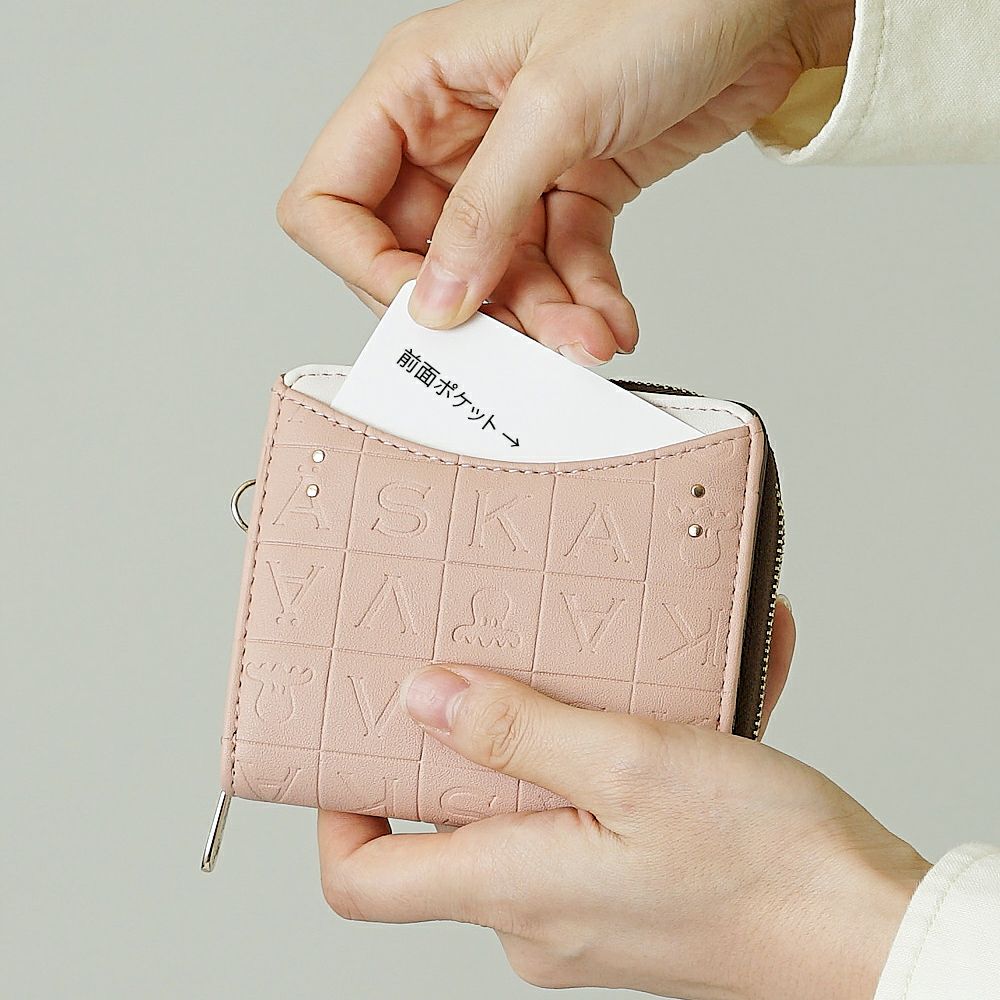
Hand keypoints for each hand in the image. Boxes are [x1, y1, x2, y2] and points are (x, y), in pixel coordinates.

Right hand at [278, 0, 852, 360]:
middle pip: (421, 253)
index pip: (334, 197)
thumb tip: (435, 300)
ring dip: (542, 316)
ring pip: (497, 275)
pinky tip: (609, 321)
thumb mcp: (557, 107)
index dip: (364, 265)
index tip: (422, 311)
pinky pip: (559, 268)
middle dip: (474, 304)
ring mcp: (513, 169)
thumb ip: (484, 212)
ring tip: (587, 337)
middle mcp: (454, 132)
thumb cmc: (664, 1)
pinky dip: (584, 302)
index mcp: (416, 86)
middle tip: (515, 343)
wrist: (763, 1)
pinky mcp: (570, 193)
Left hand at [317, 601, 928, 999]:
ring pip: (532, 810)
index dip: (338, 812)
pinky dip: (621, 756)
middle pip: (448, 829)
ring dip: (560, 734)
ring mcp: (585, 906)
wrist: (874, 935)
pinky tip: (684, 700)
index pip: (364, 879)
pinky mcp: (632, 892)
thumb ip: (516, 732)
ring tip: (606, 669)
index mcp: (514, 886)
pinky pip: (598, 814)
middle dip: (466, 743)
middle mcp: (535, 910)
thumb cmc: (769, 867)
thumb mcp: (632, 768)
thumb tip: (421, 700)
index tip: (357, 743)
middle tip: (490, 669)